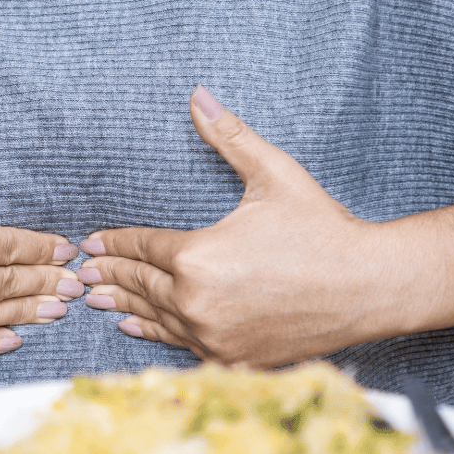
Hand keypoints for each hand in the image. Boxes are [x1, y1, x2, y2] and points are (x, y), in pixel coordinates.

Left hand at [77, 85, 405, 367]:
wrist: (371, 288)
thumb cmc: (323, 229)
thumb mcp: (273, 174)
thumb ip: (229, 135)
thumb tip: (196, 95)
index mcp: (197, 256)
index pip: (142, 246)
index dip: (114, 242)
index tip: (91, 242)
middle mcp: (196, 301)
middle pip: (140, 283)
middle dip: (109, 273)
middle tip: (81, 271)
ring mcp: (213, 335)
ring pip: (155, 316)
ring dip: (123, 304)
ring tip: (96, 298)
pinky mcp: (231, 358)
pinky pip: (179, 344)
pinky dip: (153, 332)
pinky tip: (133, 326)